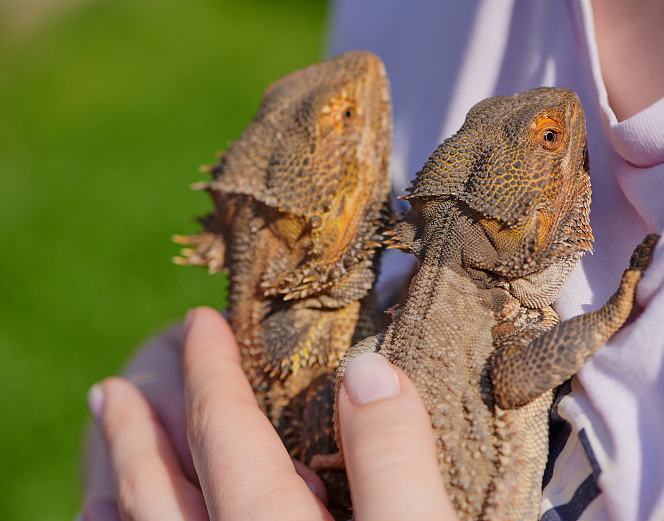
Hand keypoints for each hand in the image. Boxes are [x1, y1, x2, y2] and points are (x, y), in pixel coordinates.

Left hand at [81, 307, 456, 519]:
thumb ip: (394, 459)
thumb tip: (368, 373)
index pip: (227, 434)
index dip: (211, 373)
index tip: (200, 324)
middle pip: (160, 490)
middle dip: (137, 432)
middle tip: (113, 388)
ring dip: (120, 488)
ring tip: (105, 451)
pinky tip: (129, 520)